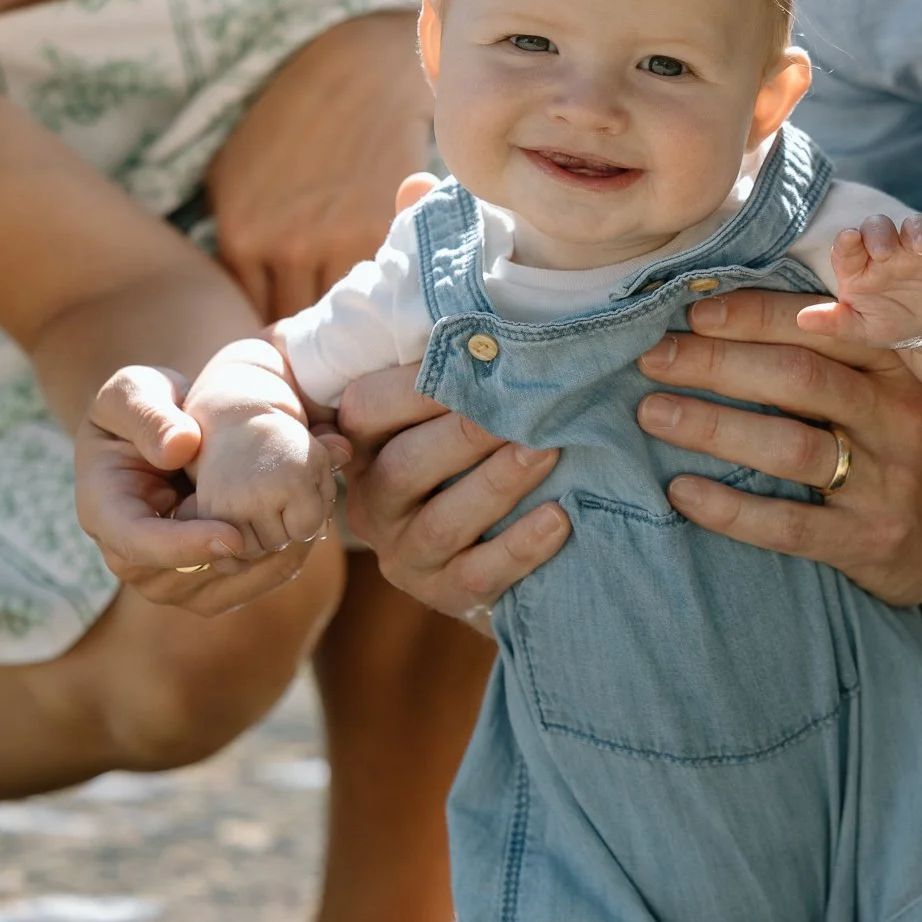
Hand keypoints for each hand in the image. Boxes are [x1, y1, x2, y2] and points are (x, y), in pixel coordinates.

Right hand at [77, 364, 327, 613]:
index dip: (184, 547)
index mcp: (105, 513)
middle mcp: (132, 558)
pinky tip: (309, 531)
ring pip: (221, 591)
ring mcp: (168, 577)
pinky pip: (244, 588)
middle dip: (242, 556)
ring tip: (310, 524)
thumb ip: (147, 412)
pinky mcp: (204, 583)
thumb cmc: (145, 407)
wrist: (170, 433)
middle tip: (295, 525)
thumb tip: (178, 448)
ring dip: (269, 563)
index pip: (137, 545)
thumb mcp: (134, 391)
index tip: (233, 534)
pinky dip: (281, 564)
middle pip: (185, 578)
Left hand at [206, 12, 432, 320]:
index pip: (253, 317)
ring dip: (348, 327)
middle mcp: (285, 245)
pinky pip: (377, 288)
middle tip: (326, 342)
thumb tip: (240, 306)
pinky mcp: (381, 230)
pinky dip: (380, 298)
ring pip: (340, 316)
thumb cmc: (290, 122)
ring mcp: (335, 239)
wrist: (359, 71)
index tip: (291, 336)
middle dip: (310, 340)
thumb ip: (234, 244)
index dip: (273, 334)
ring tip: (357, 328)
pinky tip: (383, 297)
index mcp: (241, 236)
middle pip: (295, 325)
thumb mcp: (232, 177)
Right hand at [338, 361, 570, 625]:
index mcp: (362, 449)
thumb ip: (449, 381)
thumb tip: (490, 327)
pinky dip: (520, 547)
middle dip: (467, 433)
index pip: (368, 408)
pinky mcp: (441, 594)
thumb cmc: (466, 459)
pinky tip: (559, 518)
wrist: (481, 551)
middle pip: (406, 466)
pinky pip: (478, 575)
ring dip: (497, 483)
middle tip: (526, 404)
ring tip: (549, 450)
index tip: (477, 356)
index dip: (417, 383)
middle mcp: (373, 505)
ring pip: (442, 523)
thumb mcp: (440, 418)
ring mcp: (404, 555)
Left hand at [634, 291, 921, 606]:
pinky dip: (729, 509)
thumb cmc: (915, 438)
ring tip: (653, 414)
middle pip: (797, 379)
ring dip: (712, 427)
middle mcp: (895, 418)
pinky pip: (789, 525)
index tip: (691, 312)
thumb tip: (724, 313)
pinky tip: (681, 492)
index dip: (751, 316)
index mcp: (896, 367)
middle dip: (715, 364)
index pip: (819, 327)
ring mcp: (885, 483)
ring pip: (789, 448)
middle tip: (652, 359)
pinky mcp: (867, 541)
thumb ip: (835, 351)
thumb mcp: (895, 383)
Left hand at [795, 215, 921, 350]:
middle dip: (881, 233)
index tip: (848, 239)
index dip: (848, 241)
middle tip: (883, 250)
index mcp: (860, 265)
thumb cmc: (888, 320)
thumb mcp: (862, 329)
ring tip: (921, 247)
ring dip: (919, 231)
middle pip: (880, 227)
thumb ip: (835, 322)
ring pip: (918, 227)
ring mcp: (919, 251)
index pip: (849, 245)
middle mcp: (888, 250)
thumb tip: (802, 320)